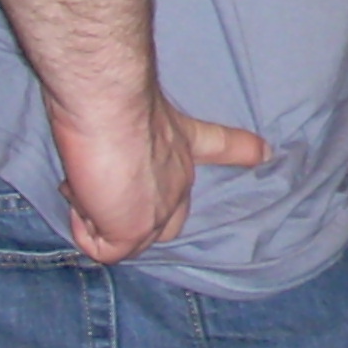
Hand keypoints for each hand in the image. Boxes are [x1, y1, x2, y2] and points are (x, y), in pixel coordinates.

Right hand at [50, 93, 267, 264]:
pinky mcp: (132, 231)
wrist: (108, 103)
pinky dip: (84, 228)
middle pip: (171, 220)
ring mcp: (160, 209)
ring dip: (97, 216)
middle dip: (134, 217)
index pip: (221, 147)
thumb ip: (130, 140)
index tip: (265, 153)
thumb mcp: (130, 116)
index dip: (242, 150)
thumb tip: (106, 165)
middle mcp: (179, 176)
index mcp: (181, 140)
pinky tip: (83, 198)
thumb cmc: (113, 98)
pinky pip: (102, 250)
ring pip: (126, 238)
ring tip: (88, 182)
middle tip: (104, 185)